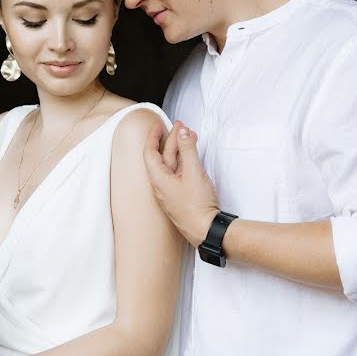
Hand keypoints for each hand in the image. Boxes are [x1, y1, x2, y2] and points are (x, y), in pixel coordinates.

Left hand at [144, 120, 219, 245]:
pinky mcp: (180, 197)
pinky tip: (193, 156)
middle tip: (181, 126)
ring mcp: (171, 192)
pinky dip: (185, 161)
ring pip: (173, 165)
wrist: (206, 230)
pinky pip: (179, 174)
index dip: (153, 136)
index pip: (150, 152)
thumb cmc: (197, 206)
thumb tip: (183, 131)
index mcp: (158, 180)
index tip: (159, 125)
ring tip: (191, 137)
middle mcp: (161, 186)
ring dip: (181, 149)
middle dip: (172, 140)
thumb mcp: (194, 171)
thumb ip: (188, 149)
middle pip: (163, 157)